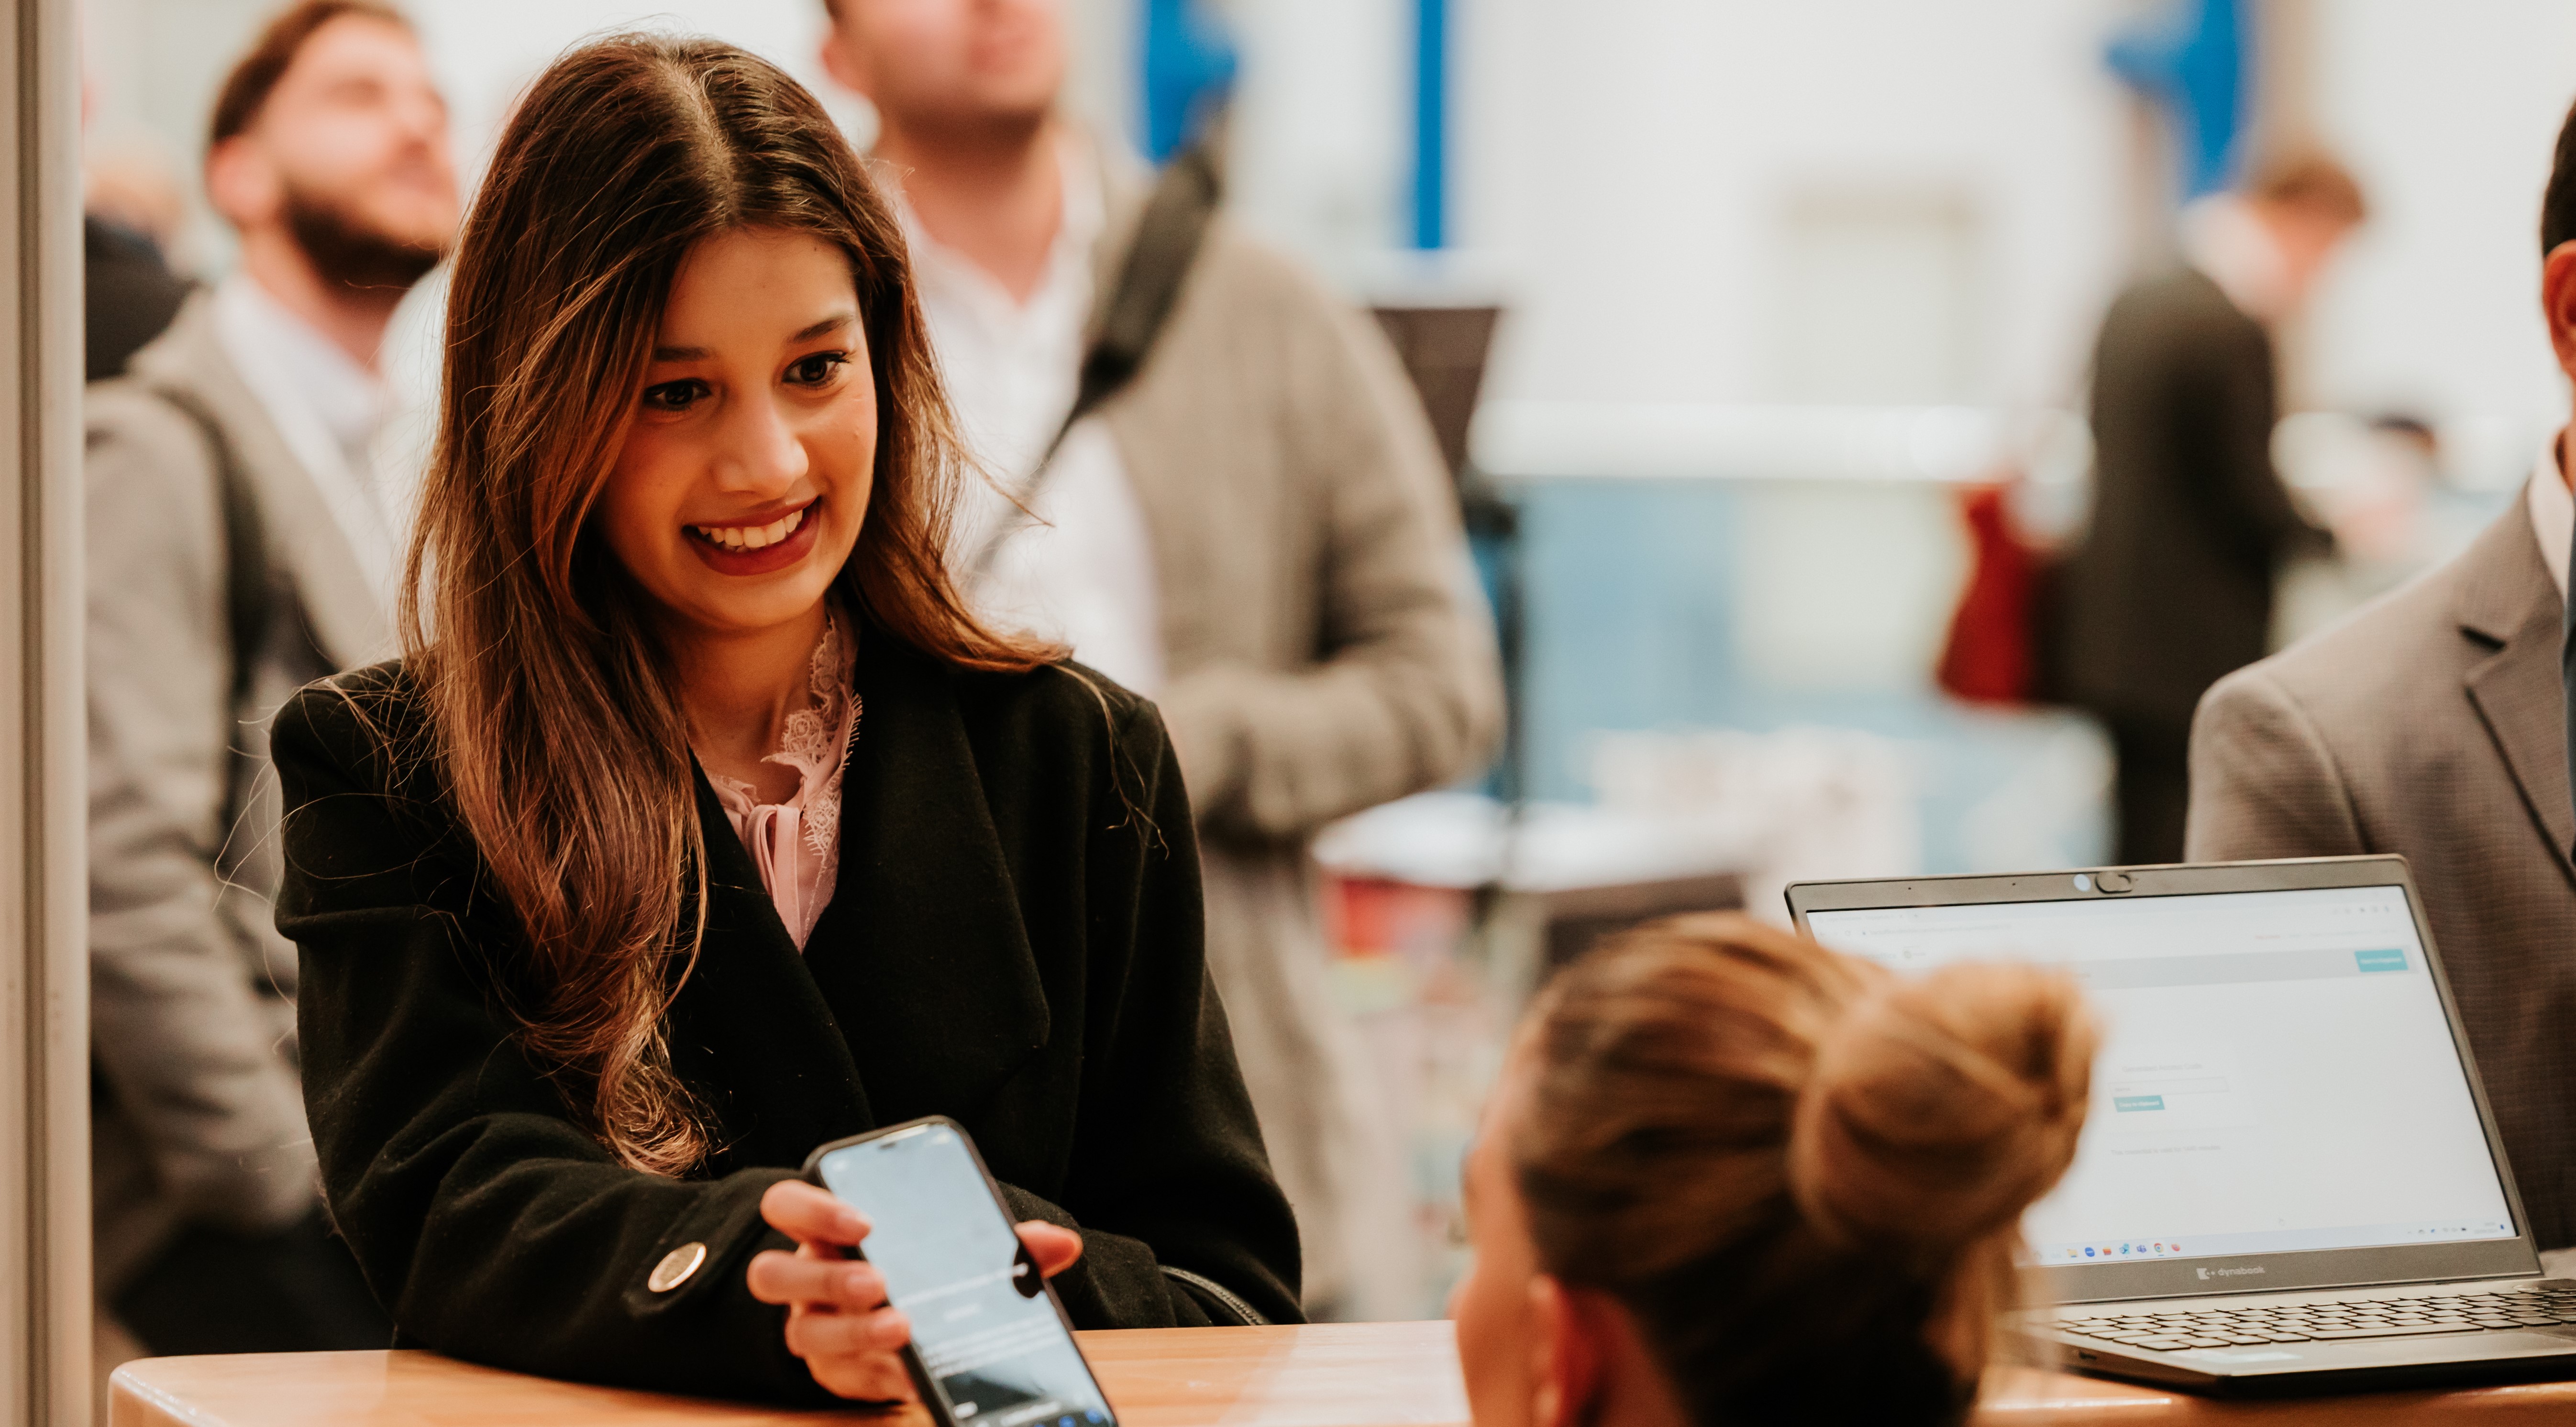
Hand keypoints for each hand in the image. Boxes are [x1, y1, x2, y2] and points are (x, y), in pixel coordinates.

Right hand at [748, 1179, 1084, 1401]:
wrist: (911, 1322)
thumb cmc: (925, 1267)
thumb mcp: (960, 1246)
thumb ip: (1007, 1242)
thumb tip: (1063, 1243)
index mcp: (828, 1229)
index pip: (787, 1205)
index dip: (813, 1210)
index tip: (863, 1221)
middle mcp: (807, 1277)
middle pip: (775, 1272)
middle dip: (826, 1276)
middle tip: (879, 1283)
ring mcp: (813, 1327)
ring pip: (802, 1331)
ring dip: (852, 1331)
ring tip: (902, 1328)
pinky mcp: (833, 1371)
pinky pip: (842, 1377)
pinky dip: (881, 1375)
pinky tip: (914, 1372)